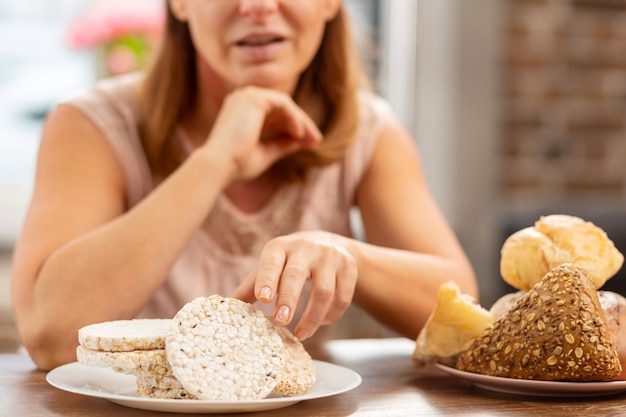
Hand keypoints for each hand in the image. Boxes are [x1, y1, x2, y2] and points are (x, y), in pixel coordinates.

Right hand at [200, 86, 321, 182]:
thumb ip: (282, 145)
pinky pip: (284, 104)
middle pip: (282, 108)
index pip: (274, 115)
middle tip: (316, 142)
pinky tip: (300, 135)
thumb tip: (301, 142)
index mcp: (241, 111)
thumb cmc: (236, 164)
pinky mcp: (255, 98)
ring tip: (312, 140)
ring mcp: (247, 95)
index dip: (293, 128)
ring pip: (285, 105)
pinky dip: (295, 119)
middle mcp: (242, 99)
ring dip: (302, 122)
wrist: (218, 166)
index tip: (310, 144)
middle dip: (302, 125)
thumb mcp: (265, 153)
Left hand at [231, 231, 357, 339]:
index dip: (267, 279)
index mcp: (281, 247)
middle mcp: (306, 248)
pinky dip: (331, 315)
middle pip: (297, 274)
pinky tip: (321, 323)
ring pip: (324, 290)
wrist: (331, 244)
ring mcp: (331, 257)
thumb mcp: (271, 265)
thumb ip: (252, 285)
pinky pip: (343, 297)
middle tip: (281, 321)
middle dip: (289, 299)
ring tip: (301, 334)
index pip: (271, 262)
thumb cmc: (291, 260)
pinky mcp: (349, 268)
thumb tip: (225, 307)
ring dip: (313, 316)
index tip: (262, 298)